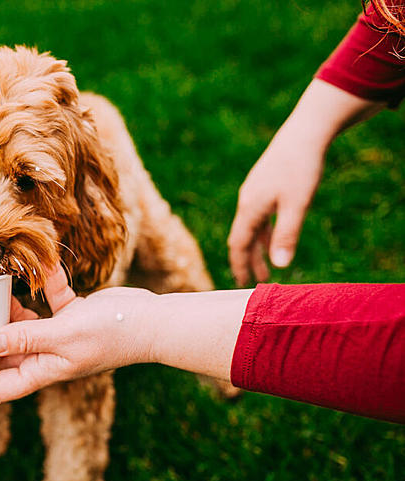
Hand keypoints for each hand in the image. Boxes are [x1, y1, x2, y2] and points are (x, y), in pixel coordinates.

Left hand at [0, 265, 154, 403]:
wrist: (153, 321)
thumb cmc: (112, 334)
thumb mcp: (61, 335)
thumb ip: (23, 338)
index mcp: (42, 370)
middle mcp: (47, 356)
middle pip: (4, 351)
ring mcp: (59, 336)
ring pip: (22, 324)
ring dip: (9, 306)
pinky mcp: (73, 314)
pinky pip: (50, 299)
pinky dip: (45, 283)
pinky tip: (42, 263)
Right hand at [228, 125, 325, 285]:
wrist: (305, 132)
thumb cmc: (301, 169)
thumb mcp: (297, 206)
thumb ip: (286, 236)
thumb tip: (279, 266)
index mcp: (250, 208)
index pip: (238, 245)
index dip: (240, 265)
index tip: (242, 285)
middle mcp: (247, 201)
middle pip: (242, 238)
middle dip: (249, 261)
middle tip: (257, 282)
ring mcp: (254, 193)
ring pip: (251, 228)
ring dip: (258, 249)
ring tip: (268, 267)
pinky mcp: (264, 186)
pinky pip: (258, 217)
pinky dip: (264, 233)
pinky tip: (274, 238)